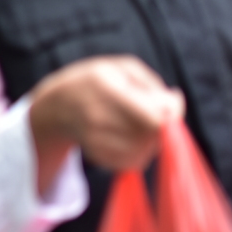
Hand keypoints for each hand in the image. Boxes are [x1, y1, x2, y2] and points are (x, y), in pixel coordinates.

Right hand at [30, 56, 184, 172]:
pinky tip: (129, 139)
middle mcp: (96, 115)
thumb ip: (153, 85)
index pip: (152, 118)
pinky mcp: (95, 156)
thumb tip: (176, 108)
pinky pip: (131, 163)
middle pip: (149, 137)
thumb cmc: (95, 82)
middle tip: (154, 117)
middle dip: (159, 129)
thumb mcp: (121, 68)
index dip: (168, 118)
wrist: (55, 106)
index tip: (169, 111)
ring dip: (151, 143)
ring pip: (143, 153)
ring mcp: (93, 138)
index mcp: (105, 86)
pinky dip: (139, 154)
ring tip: (140, 127)